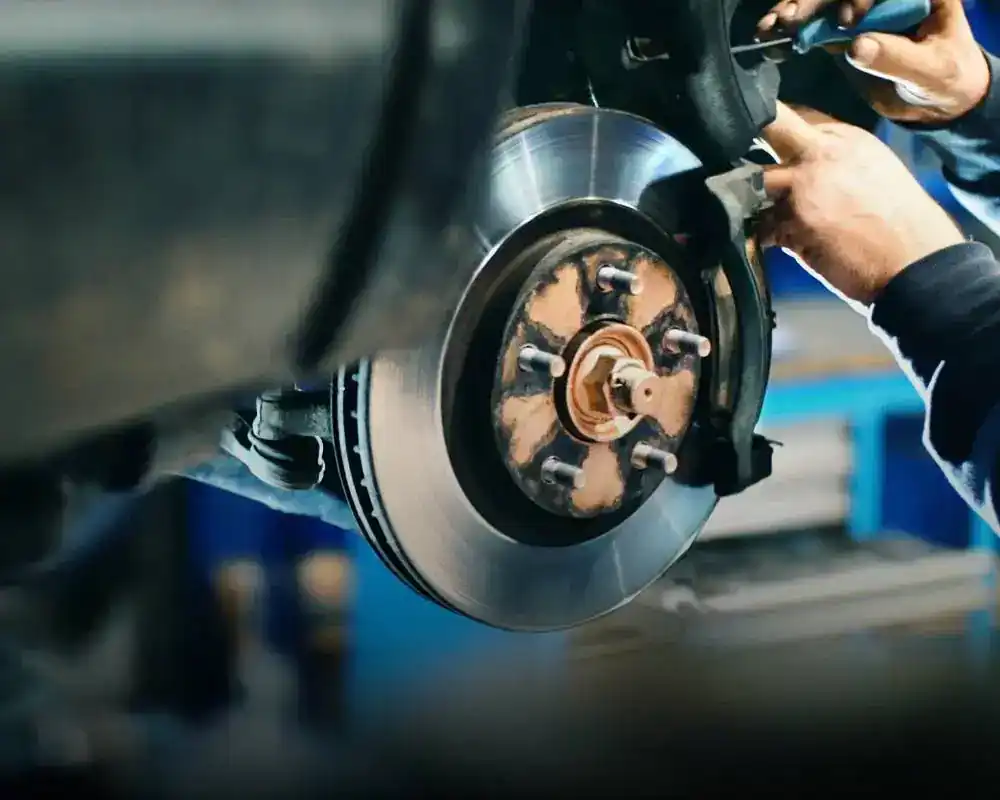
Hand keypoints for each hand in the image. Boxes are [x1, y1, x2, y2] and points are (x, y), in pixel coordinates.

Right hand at [757, 0, 990, 123]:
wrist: (936, 99)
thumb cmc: (946, 79)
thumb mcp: (930, 70)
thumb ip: (896, 58)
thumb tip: (856, 46)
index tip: (849, 22)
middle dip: (812, 0)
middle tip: (790, 17)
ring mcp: (860, 10)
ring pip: (821, 3)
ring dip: (793, 10)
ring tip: (773, 25)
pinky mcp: (841, 31)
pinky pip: (812, 26)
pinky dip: (790, 31)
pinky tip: (769, 36)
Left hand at [758, 103, 964, 303]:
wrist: (914, 262)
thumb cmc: (903, 223)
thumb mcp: (877, 170)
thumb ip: (837, 159)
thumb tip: (804, 161)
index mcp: (848, 138)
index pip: (798, 117)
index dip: (777, 132)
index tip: (767, 144)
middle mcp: (823, 154)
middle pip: (773, 127)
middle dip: (752, 140)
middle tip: (743, 160)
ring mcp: (804, 185)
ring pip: (757, 180)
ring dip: (756, 198)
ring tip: (766, 214)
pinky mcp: (791, 221)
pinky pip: (760, 225)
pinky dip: (764, 236)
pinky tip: (779, 243)